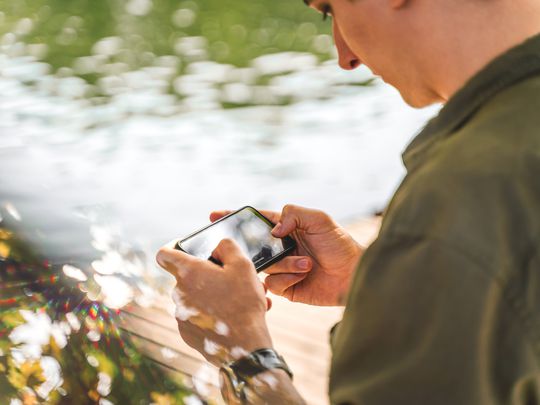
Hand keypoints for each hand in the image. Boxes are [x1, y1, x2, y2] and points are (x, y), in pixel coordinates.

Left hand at [156, 239, 273, 366]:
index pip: (165, 254)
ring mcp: (181, 315)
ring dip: (214, 296)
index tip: (184, 250)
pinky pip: (197, 317)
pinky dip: (211, 315)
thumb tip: (217, 247)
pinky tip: (232, 318)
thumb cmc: (243, 302)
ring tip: (240, 302)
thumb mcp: (243, 265)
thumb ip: (227, 246)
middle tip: (233, 282)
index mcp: (189, 272)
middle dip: (209, 276)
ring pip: (196, 298)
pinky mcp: (187, 333)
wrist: (245, 346)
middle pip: (189, 277)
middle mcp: (179, 293)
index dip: (173, 248)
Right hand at [210, 205, 362, 306]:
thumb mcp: (320, 219)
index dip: (234, 218)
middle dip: (255, 249)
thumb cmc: (340, 244)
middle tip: (269, 250)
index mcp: (285, 228)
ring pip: (263, 267)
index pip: (255, 221)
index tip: (214, 216)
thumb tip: (272, 230)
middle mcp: (279, 248)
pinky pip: (273, 284)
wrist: (353, 275)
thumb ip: (294, 214)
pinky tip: (303, 277)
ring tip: (307, 263)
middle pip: (253, 247)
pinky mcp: (286, 288)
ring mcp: (281, 268)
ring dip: (285, 264)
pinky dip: (287, 279)